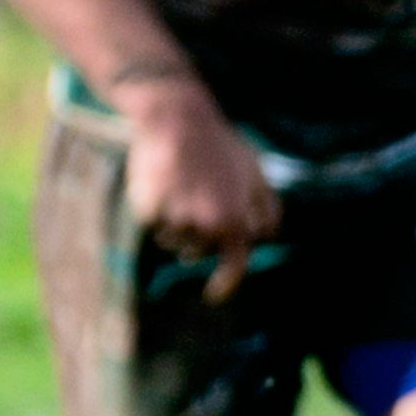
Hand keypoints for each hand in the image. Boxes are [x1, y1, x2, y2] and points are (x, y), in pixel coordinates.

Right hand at [111, 74, 280, 297]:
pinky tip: (160, 183)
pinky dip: (155, 209)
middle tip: (194, 201)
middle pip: (197, 250)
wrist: (179, 121)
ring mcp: (177, 219)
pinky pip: (152, 223)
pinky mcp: (149, 211)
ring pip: (172, 238)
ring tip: (179, 186)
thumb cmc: (221, 147)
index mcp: (235, 221)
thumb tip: (267, 236)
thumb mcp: (255, 175)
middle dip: (196, 235)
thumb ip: (265, 208)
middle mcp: (207, 226)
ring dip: (175, 222)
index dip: (224, 284)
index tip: (214, 295)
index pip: (233, 266)